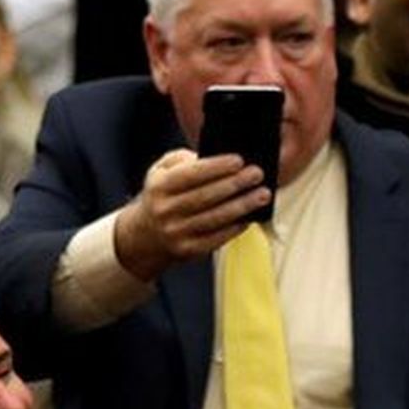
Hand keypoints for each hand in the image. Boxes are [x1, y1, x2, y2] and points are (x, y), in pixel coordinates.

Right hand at [112, 148, 268, 280]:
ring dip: (242, 206)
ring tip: (262, 195)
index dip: (216, 167)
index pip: (190, 174)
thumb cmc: (164, 195)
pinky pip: (217, 238)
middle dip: (235, 184)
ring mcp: (176, 232)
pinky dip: (235, 227)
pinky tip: (250, 217)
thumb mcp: (161, 171)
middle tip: (257, 174)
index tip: (239, 160)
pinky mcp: (188, 250)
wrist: (146, 235)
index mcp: (159, 186)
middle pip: (206, 196)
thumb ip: (183, 160)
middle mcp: (165, 210)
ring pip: (215, 218)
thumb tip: (212, 158)